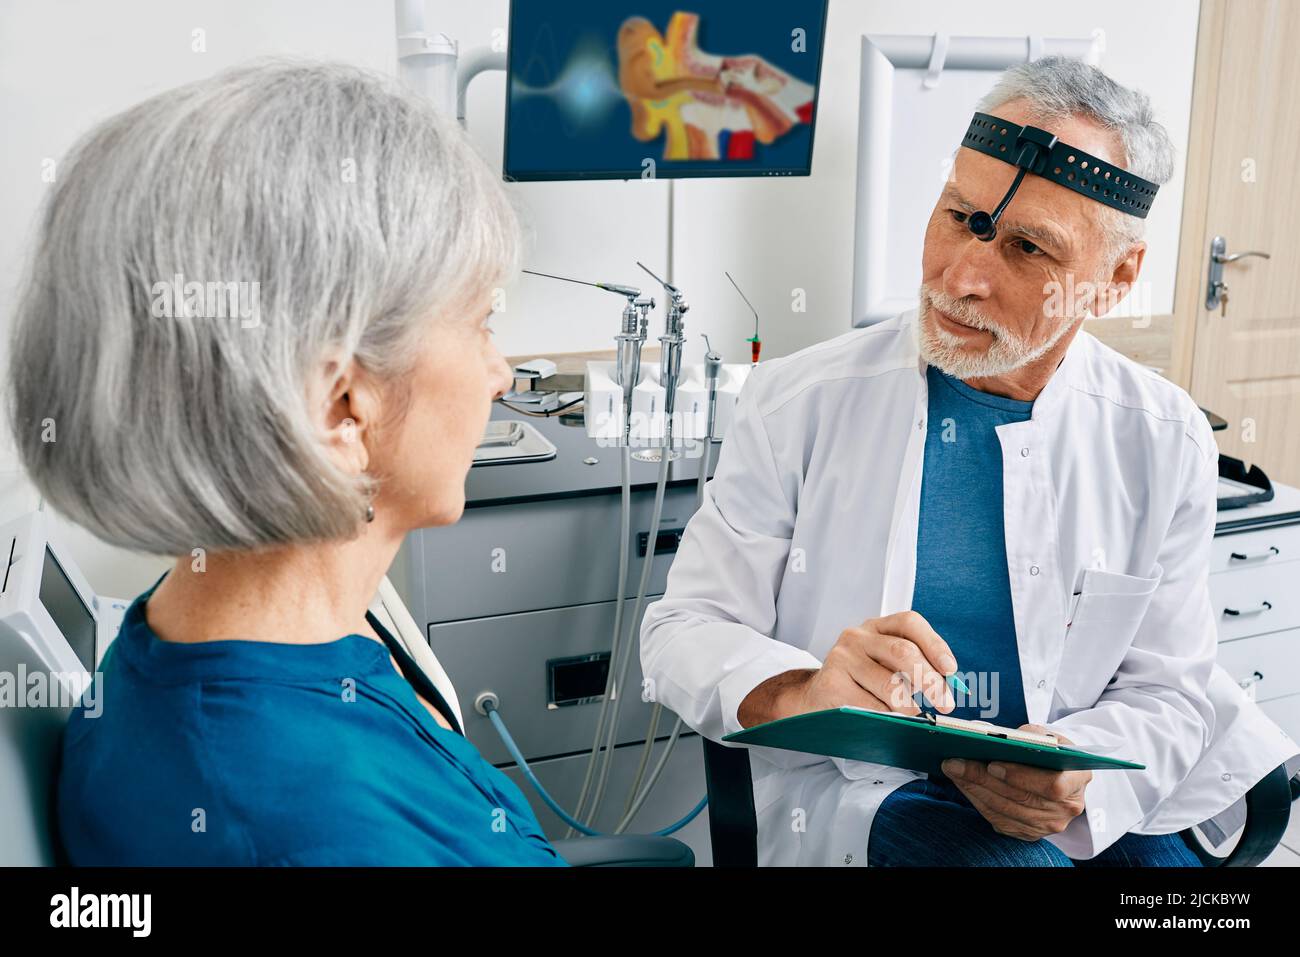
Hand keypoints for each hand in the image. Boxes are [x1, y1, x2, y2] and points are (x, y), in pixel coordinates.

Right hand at [737, 610, 957, 726]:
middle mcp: (857, 636)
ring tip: (910, 713)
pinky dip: (887, 718)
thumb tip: (948, 687)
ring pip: (891, 685)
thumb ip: (914, 666)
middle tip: (945, 704)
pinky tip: (886, 718)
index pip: (910, 623)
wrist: (816, 695)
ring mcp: (842, 658)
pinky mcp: (832, 684)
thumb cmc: (862, 682)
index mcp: (877, 626)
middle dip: (931, 681)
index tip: (951, 670)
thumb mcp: (885, 664)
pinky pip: (872, 706)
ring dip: (909, 706)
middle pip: (903, 653)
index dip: (935, 645)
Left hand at [941, 725, 1091, 840]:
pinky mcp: (1030, 833)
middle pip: (1020, 799)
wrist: (1061, 773)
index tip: (992, 765)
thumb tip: (986, 733)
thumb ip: (1026, 735)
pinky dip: (977, 801)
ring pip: (1005, 811)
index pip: (1051, 786)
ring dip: (974, 790)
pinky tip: (963, 784)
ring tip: (953, 770)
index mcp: (1078, 779)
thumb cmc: (1051, 749)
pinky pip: (999, 820)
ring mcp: (1049, 825)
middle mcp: (1068, 808)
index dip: (1021, 777)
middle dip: (982, 779)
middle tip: (955, 762)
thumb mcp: (1047, 735)